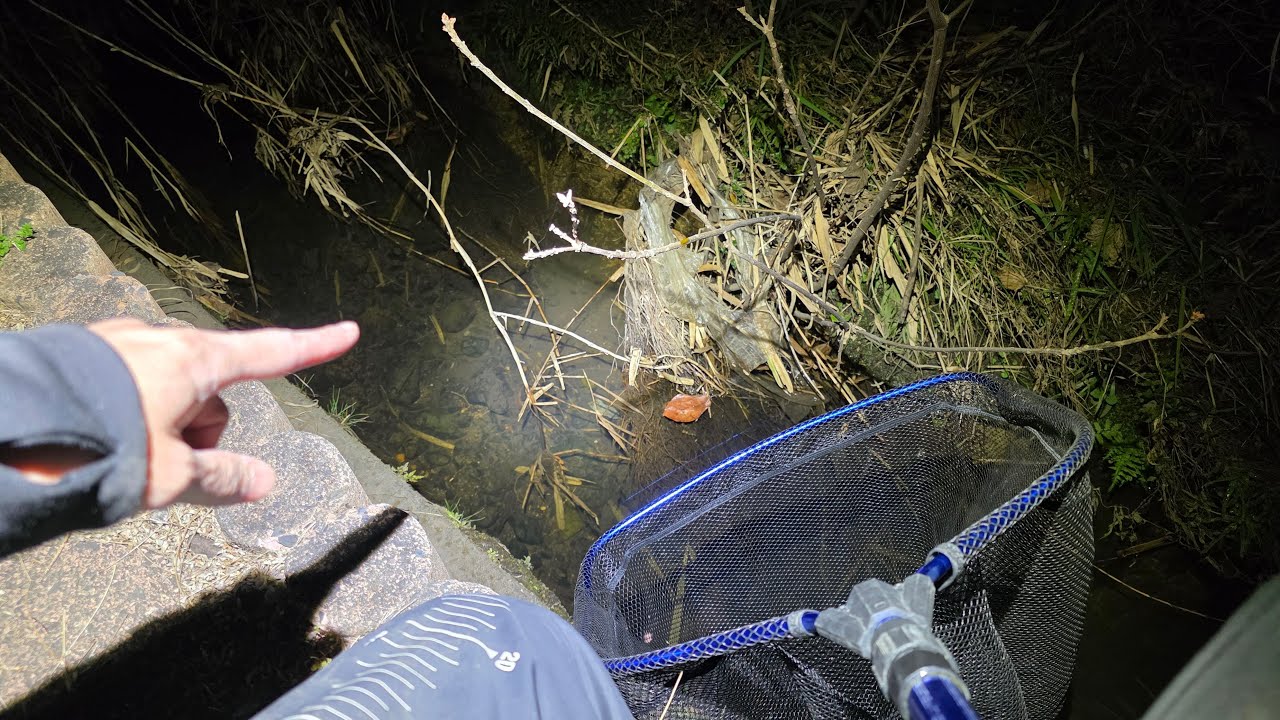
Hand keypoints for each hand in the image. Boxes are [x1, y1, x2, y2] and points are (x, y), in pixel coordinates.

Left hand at [85, 318, 359, 507]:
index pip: (271, 354)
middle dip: (202, 427)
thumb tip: (264, 482)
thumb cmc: (97, 449)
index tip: (347, 332)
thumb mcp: (170, 477)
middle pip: (210, 387)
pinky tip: (94, 437)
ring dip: (160, 423)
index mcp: (193, 361)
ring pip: (165, 387)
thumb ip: (222, 478)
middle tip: (169, 468)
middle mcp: (158, 340)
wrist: (5, 430)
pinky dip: (125, 413)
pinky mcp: (80, 353)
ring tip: (120, 456)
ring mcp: (115, 342)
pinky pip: (125, 383)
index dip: (314, 348)